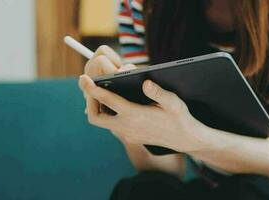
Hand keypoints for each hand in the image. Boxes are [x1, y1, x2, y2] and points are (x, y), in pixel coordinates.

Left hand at [79, 75, 201, 151]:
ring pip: (102, 122)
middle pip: (96, 117)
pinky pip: (111, 125)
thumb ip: (159, 93)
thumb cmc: (180, 119)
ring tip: (100, 92)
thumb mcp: (173, 103)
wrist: (185, 140)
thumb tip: (146, 83)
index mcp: (136, 116)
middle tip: (91, 87)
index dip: (93, 89)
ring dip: (97, 108)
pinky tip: (114, 102)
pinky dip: (107, 113)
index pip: (108, 101)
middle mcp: (127, 127)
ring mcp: (127, 134)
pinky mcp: (130, 136)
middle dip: (89, 101)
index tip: (83, 78)